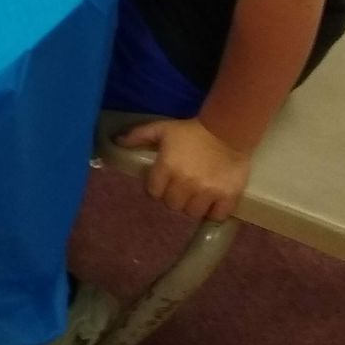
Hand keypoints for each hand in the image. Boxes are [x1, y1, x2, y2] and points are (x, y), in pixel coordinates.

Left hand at [118, 117, 252, 221]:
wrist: (227, 131)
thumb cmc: (191, 131)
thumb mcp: (162, 129)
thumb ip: (138, 135)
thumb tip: (116, 141)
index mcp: (167, 167)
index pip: (153, 192)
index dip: (156, 188)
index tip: (162, 183)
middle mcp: (185, 183)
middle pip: (172, 205)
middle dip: (173, 198)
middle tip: (179, 189)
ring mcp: (207, 192)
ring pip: (192, 213)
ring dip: (192, 206)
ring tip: (195, 196)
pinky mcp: (227, 196)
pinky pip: (216, 216)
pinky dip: (213, 212)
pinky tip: (212, 203)